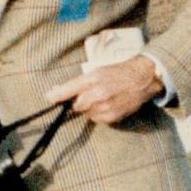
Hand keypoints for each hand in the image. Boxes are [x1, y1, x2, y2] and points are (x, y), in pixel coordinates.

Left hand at [45, 56, 160, 124]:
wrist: (142, 79)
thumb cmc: (117, 73)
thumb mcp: (96, 71)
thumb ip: (78, 82)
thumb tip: (56, 92)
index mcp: (93, 78)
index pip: (69, 89)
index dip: (57, 96)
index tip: (48, 98)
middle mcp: (99, 93)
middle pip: (76, 105)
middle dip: (76, 102)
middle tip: (85, 95)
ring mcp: (106, 106)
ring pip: (85, 113)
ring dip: (87, 108)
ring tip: (100, 98)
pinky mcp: (113, 116)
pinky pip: (96, 119)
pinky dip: (97, 114)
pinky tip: (106, 105)